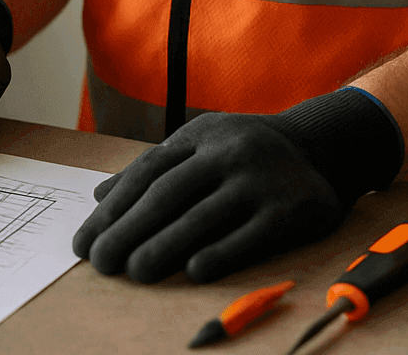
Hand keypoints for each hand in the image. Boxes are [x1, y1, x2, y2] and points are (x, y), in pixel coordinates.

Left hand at [72, 89, 402, 282]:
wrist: (322, 146)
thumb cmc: (245, 153)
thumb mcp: (200, 145)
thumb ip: (155, 169)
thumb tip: (99, 195)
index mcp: (198, 136)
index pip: (146, 173)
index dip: (112, 209)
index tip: (85, 240)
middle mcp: (226, 152)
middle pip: (167, 194)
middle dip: (128, 230)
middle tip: (100, 261)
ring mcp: (259, 178)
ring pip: (203, 216)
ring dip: (164, 247)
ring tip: (135, 272)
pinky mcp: (290, 207)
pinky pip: (250, 234)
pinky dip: (221, 252)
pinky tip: (192, 271)